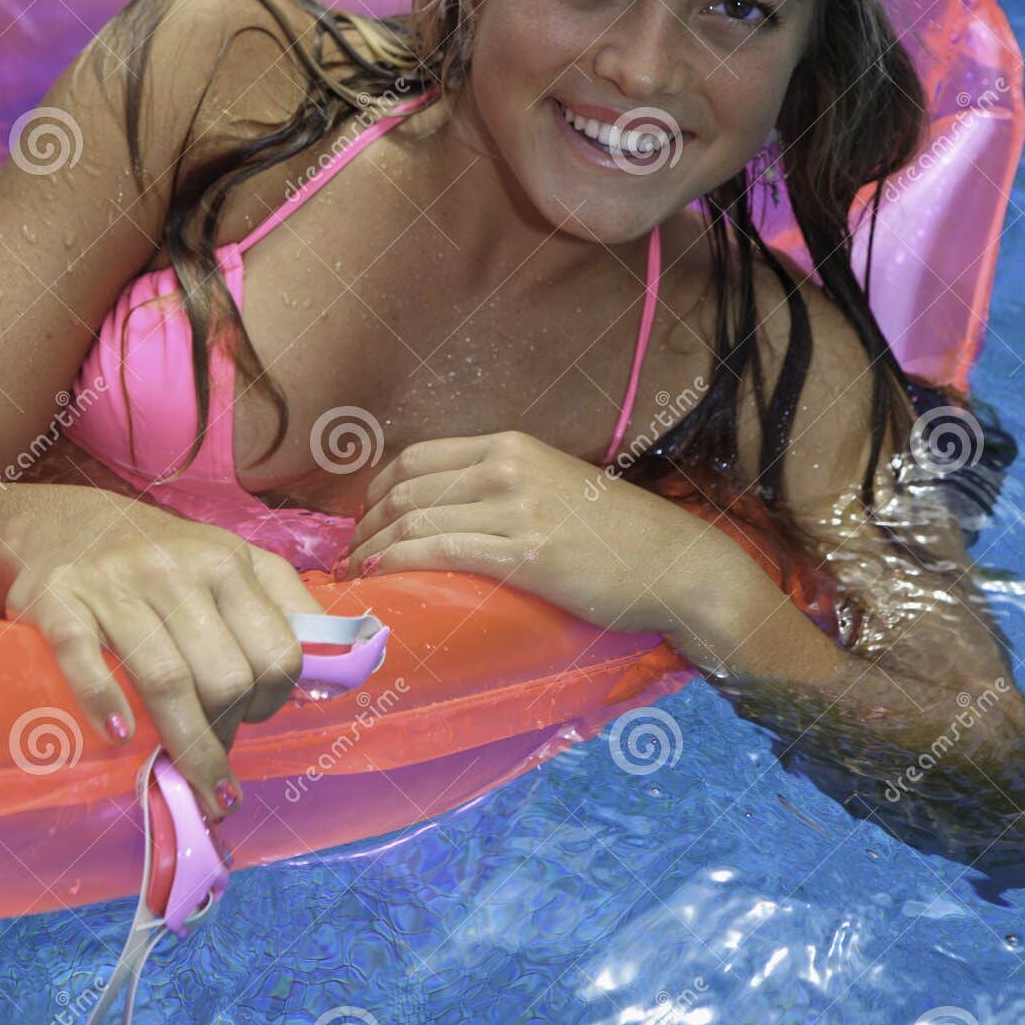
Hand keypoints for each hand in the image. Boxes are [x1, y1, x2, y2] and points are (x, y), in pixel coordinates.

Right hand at [4, 491, 327, 820]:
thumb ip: (286, 605)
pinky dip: (103, 704)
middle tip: (216, 754)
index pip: (278, 652)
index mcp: (230, 565)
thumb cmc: (169, 558)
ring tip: (196, 789)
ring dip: (187, 746)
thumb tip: (333, 670)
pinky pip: (85, 660)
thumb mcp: (237, 561)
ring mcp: (118, 586)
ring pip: (167, 681)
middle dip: (228, 731)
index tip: (256, 719)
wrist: (72, 524)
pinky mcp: (60, 601)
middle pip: (226, 678)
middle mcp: (179, 571)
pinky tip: (120, 740)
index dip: (274, 700)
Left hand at [337, 430, 677, 633]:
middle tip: (348, 560)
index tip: (362, 525)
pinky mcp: (522, 552)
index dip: (373, 493)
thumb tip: (449, 512)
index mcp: (509, 445)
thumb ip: (504, 488)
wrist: (675, 564)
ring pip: (412, 519)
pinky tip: (378, 580)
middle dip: (362, 526)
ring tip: (356, 578)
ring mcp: (514, 508)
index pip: (414, 459)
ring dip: (370, 550)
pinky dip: (395, 564)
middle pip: (404, 489)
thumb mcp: (553, 486)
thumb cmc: (616, 536)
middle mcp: (506, 466)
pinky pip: (436, 550)